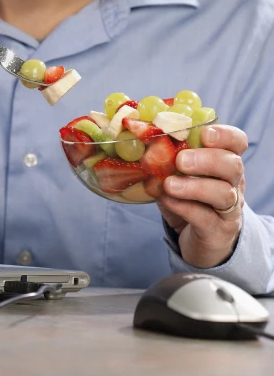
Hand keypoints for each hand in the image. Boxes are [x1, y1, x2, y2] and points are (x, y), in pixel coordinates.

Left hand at [157, 124, 247, 267]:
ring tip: (169, 184)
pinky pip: (206, 218)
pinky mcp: (218, 232)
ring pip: (224, 194)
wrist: (199, 241)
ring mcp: (229, 210)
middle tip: (181, 160)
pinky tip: (167, 200)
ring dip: (195, 186)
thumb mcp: (179, 174)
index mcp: (225, 162)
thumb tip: (137, 134)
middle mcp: (233, 184)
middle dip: (208, 160)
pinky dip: (185, 207)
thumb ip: (167, 155)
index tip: (205, 134)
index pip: (237, 142)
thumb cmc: (188, 199)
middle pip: (233, 166)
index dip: (225, 135)